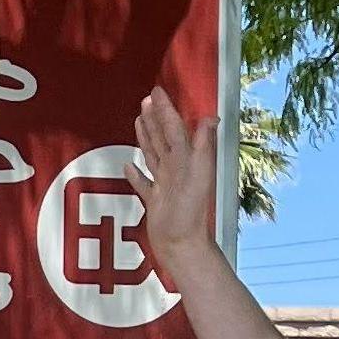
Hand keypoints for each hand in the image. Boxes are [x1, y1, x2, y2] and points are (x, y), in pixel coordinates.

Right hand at [126, 89, 224, 285]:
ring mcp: (164, 185)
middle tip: (146, 100)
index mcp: (184, 160)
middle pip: (163, 138)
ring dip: (146, 137)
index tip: (155, 92)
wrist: (181, 246)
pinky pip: (143, 184)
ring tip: (138, 121)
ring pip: (153, 155)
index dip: (165, 110)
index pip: (173, 129)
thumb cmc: (190, 214)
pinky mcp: (154, 202)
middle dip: (155, 118)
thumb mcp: (198, 176)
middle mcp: (175, 169)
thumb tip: (211, 117)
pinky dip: (135, 174)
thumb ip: (202, 146)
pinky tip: (128, 166)